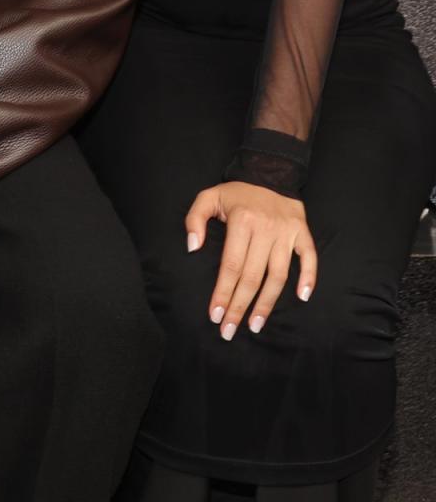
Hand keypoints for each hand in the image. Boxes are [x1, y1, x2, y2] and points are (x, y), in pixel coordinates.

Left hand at [186, 181, 316, 338]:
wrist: (269, 171)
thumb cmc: (237, 192)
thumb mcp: (208, 197)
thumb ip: (194, 219)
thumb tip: (192, 248)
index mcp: (242, 221)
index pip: (231, 266)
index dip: (222, 293)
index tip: (215, 316)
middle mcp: (265, 229)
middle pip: (252, 277)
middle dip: (239, 307)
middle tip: (229, 330)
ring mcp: (286, 232)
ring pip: (278, 275)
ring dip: (267, 303)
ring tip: (255, 325)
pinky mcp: (302, 232)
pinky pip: (309, 258)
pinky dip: (309, 277)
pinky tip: (302, 297)